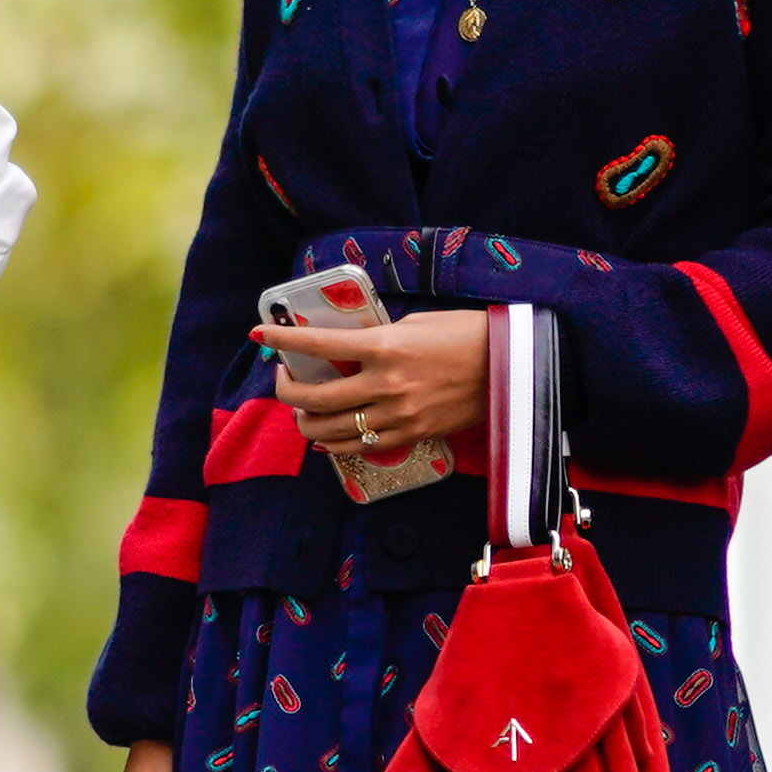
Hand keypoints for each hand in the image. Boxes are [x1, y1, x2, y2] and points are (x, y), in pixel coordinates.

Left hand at [250, 308, 487, 464]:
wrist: (511, 367)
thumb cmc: (466, 334)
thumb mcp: (415, 324)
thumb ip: (378, 337)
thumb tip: (347, 347)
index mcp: (385, 346)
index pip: (318, 346)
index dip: (282, 340)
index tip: (260, 334)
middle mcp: (386, 384)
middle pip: (313, 400)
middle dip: (286, 391)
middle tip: (284, 379)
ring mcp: (398, 416)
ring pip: (330, 432)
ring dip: (306, 423)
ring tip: (303, 410)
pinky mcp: (412, 435)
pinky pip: (360, 447)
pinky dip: (335, 443)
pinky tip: (328, 434)